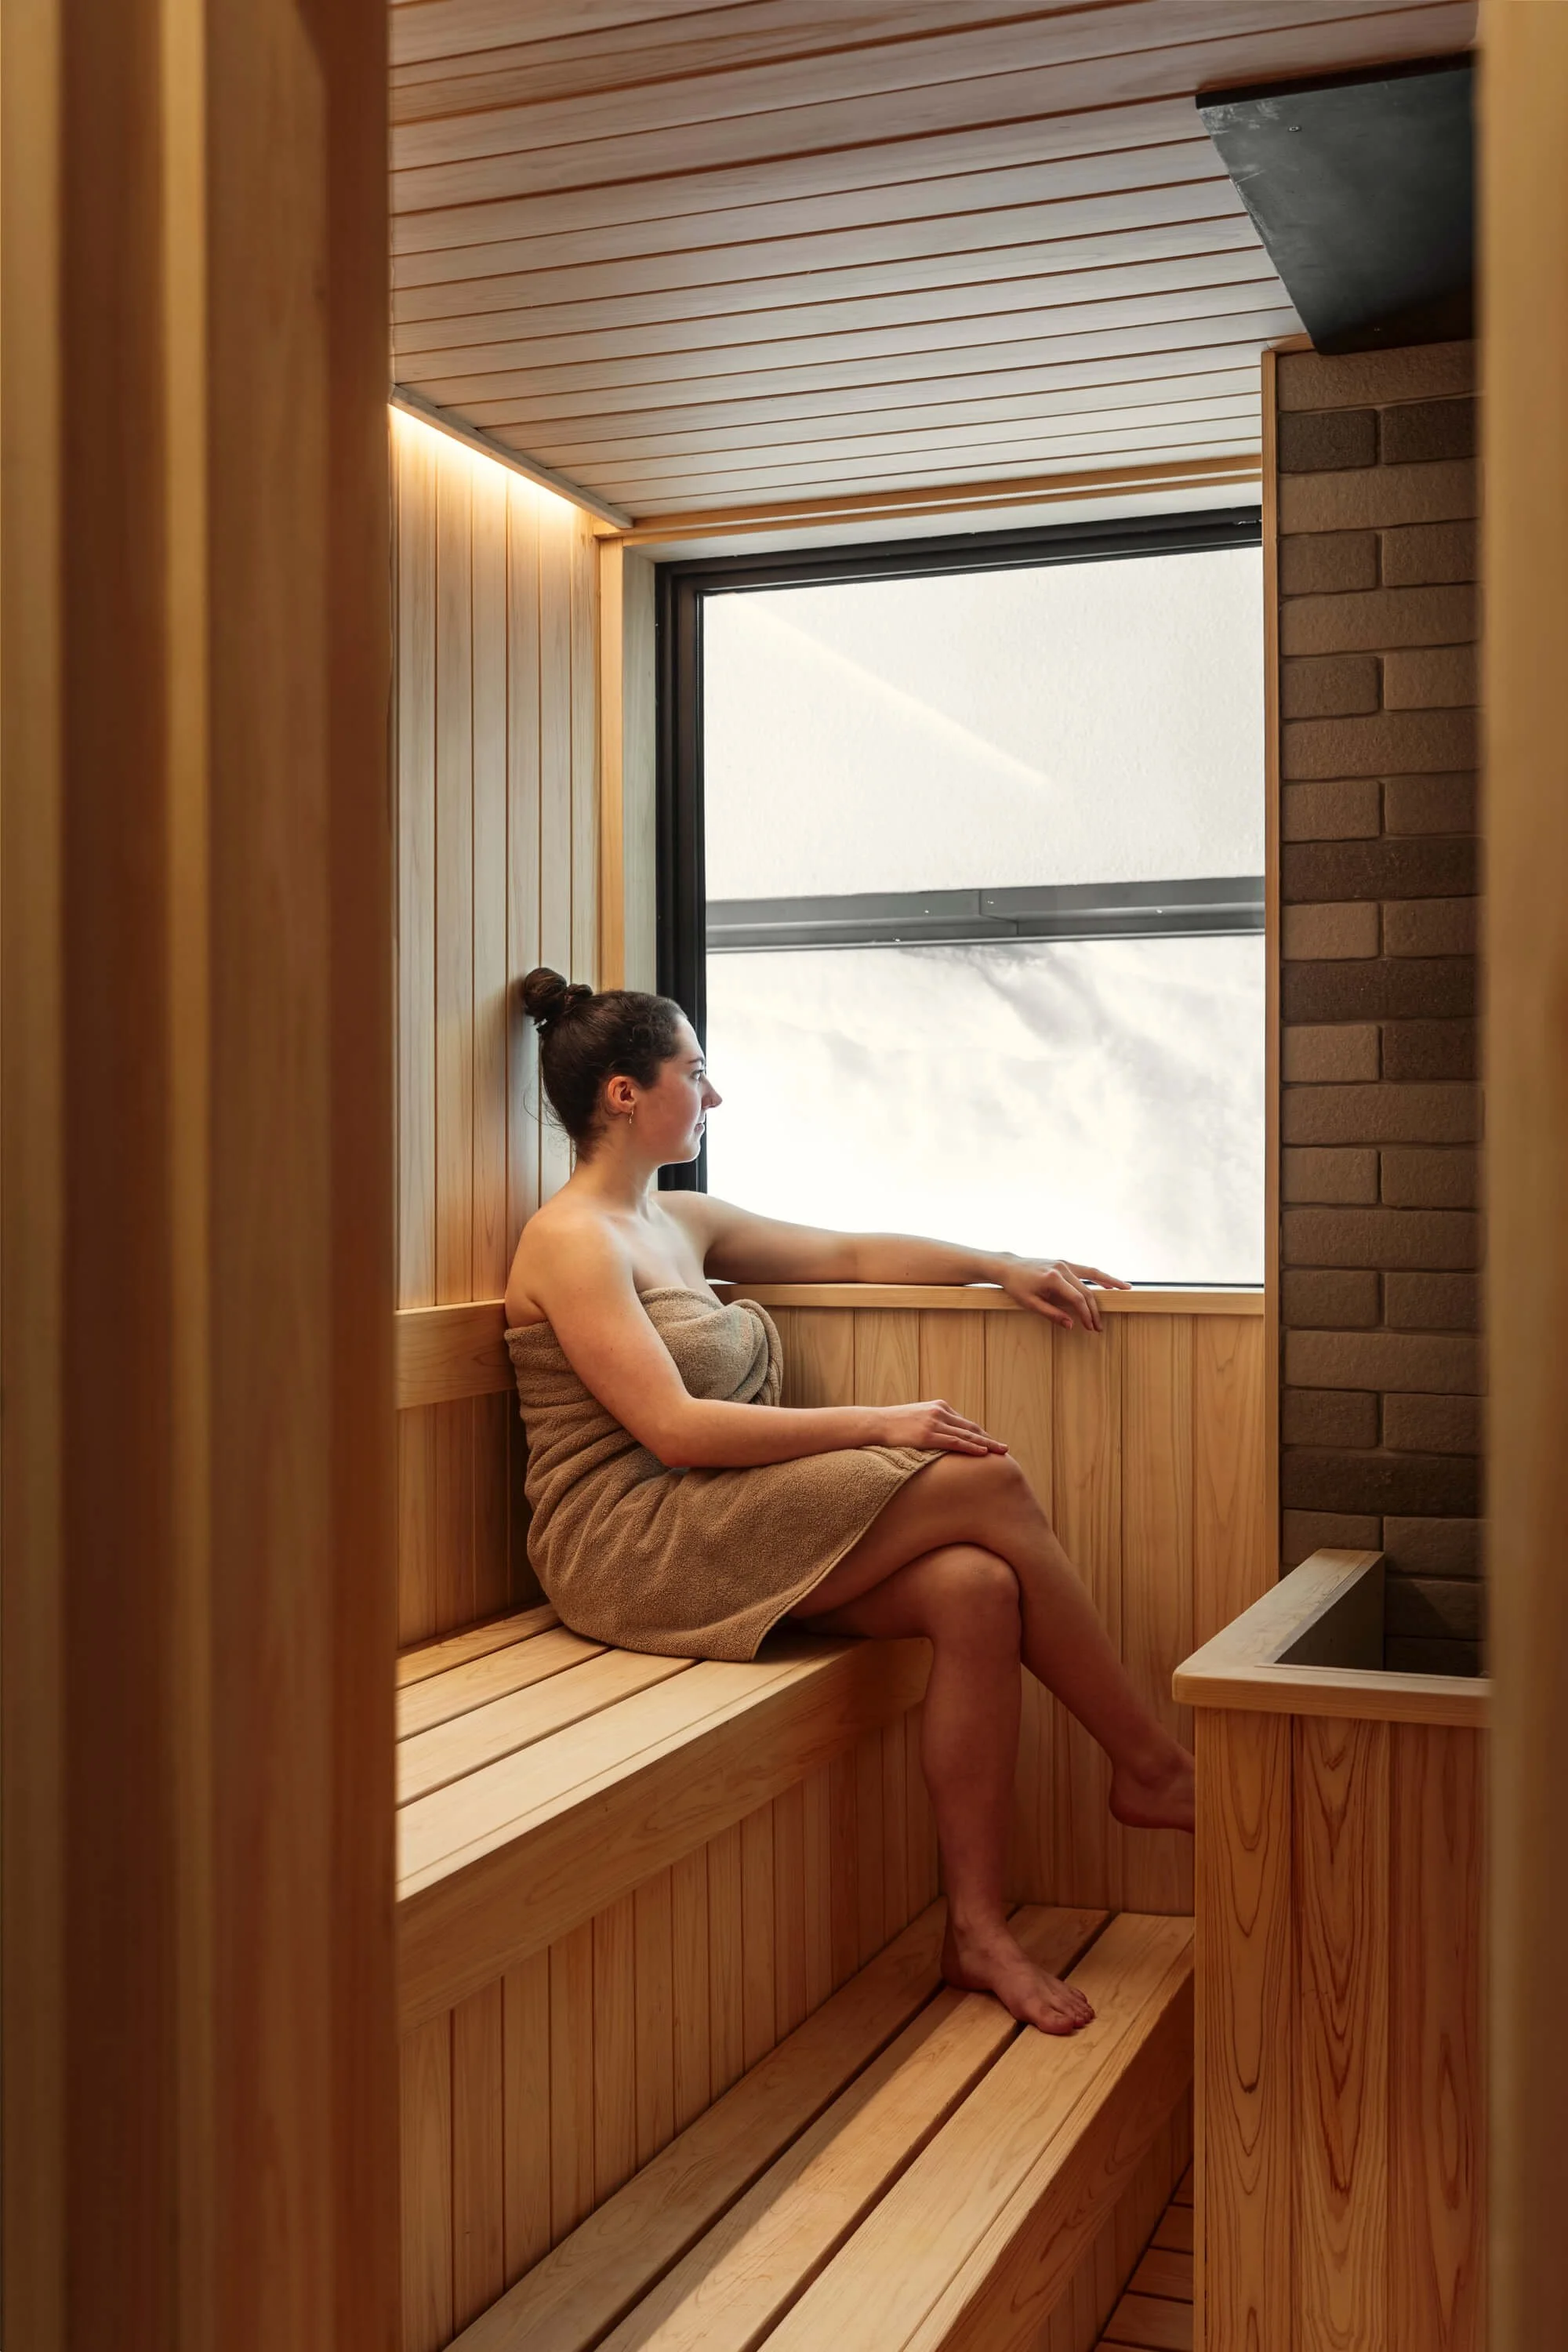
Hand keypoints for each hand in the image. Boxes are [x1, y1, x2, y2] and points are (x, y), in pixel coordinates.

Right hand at [880, 1399, 1008, 1455]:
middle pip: (971, 1428)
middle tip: (1004, 1448)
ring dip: (987, 1444)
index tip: (992, 1443)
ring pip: (967, 1435)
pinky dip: (971, 1447)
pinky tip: (983, 1453)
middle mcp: (940, 1411)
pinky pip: (955, 1442)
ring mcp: (934, 1422)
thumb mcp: (917, 1419)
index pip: (965, 1423)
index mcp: (939, 1407)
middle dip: (989, 1439)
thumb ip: (932, 1424)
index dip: (980, 1434)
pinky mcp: (928, 1435)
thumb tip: (941, 1438)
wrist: (876, 1423)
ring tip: (1001, 1452)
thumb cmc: (894, 1425)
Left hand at [998, 1257, 1129, 1332]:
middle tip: (1099, 1326)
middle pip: (1086, 1290)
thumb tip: (1071, 1325)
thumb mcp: (1030, 1304)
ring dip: (1110, 1282)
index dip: (1086, 1315)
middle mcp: (1062, 1268)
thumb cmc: (1016, 1286)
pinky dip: (1099, 1276)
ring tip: (1126, 1289)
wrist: (1008, 1266)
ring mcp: (1064, 1263)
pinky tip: (1108, 1283)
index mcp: (1053, 1278)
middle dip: (1095, 1310)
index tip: (1090, 1327)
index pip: (1077, 1299)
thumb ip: (1051, 1314)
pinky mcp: (1064, 1263)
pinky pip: (1086, 1270)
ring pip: (1093, 1273)